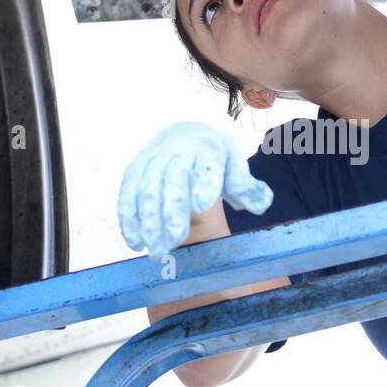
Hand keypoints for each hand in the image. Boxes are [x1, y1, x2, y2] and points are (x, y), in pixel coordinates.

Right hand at [118, 122, 272, 258]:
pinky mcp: (135, 169)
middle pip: (173, 180)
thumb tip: (259, 203)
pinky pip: (127, 192)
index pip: (207, 166)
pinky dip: (128, 218)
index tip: (202, 205)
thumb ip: (245, 187)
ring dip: (148, 221)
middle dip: (172, 211)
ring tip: (156, 250)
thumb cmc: (213, 159)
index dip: (204, 184)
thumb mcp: (234, 166)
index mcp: (208, 150)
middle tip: (173, 241)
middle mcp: (178, 151)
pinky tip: (135, 242)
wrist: (184, 135)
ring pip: (147, 188)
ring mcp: (153, 159)